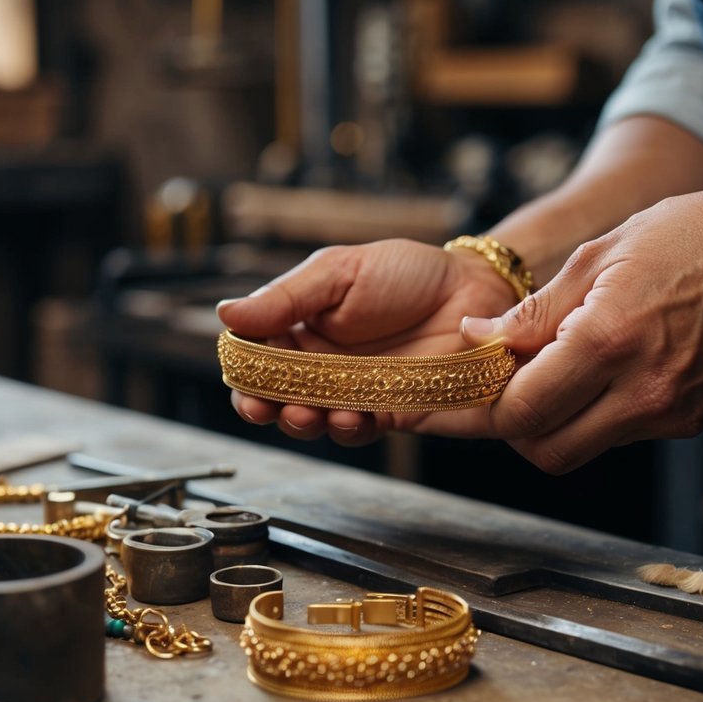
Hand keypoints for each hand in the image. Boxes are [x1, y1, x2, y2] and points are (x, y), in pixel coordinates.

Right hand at [216, 237, 518, 444]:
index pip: (256, 356)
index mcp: (300, 326)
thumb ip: (287, 297)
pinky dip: (345, 429)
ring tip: (306, 413)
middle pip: (275, 397)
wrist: (476, 290)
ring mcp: (352, 391)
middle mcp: (321, 364)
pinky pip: (356, 430)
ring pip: (311, 419)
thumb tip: (227, 312)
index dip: (243, 373)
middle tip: (266, 407)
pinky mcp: (387, 412)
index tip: (243, 379)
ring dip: (301, 422)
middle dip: (264, 407)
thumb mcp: (340, 271)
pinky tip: (346, 417)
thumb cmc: (409, 273)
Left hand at [462, 179, 702, 472]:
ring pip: (585, 447)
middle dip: (520, 427)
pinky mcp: (695, 420)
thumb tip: (476, 337)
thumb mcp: (601, 254)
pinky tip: (612, 368)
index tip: (486, 376)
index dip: (491, 402)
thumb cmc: (690, 235)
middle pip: (547, 452)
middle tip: (517, 386)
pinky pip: (625, 434)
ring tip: (566, 368)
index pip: (522, 411)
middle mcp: (642, 391)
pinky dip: (602, 413)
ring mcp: (673, 413)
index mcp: (609, 340)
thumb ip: (534, 310)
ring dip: (561, 421)